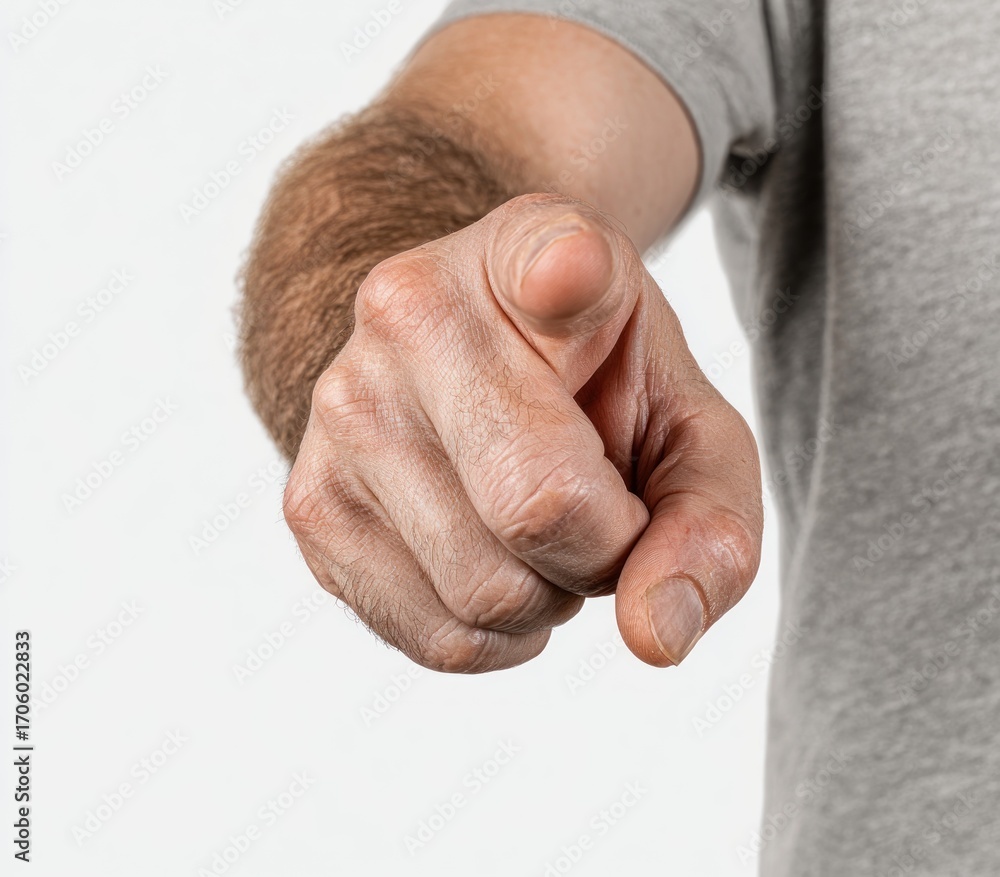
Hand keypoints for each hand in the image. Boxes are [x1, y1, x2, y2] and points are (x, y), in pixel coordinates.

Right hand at [284, 194, 762, 671]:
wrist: (462, 371)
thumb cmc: (591, 393)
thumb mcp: (685, 424)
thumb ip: (709, 522)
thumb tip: (655, 637)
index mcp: (528, 254)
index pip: (548, 258)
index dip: (567, 270)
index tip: (573, 267)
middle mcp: (411, 317)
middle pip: (540, 510)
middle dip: (604, 554)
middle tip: (600, 508)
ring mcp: (343, 411)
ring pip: (486, 596)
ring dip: (548, 596)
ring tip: (536, 526)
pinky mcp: (310, 503)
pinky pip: (436, 637)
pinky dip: (496, 634)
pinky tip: (494, 562)